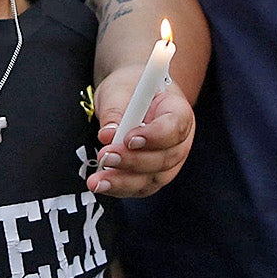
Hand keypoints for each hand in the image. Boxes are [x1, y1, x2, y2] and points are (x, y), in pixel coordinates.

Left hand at [88, 64, 192, 197]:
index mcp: (178, 112)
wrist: (130, 99)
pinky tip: (101, 184)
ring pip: (152, 178)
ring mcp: (168, 163)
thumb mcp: (119, 90)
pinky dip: (119, 188)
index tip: (129, 139)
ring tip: (97, 181)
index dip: (154, 136)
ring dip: (123, 181)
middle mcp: (179, 141)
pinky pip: (139, 187)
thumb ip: (116, 110)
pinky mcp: (152, 177)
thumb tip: (108, 134)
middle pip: (164, 158)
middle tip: (106, 156)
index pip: (175, 127)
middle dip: (133, 161)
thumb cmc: (129, 90)